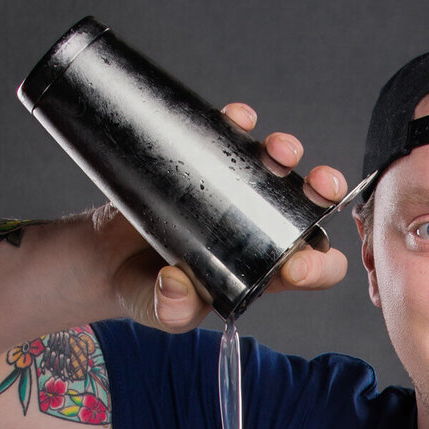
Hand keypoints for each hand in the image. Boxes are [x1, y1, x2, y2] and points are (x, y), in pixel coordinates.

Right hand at [102, 102, 349, 333]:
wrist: (106, 254)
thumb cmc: (145, 288)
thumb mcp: (157, 310)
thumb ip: (171, 309)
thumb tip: (176, 288)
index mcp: (262, 272)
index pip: (311, 268)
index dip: (317, 266)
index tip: (294, 266)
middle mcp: (260, 229)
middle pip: (306, 209)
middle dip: (322, 193)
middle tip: (317, 186)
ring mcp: (236, 192)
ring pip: (277, 167)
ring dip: (285, 152)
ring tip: (277, 149)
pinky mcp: (208, 161)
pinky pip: (232, 136)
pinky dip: (239, 123)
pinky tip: (238, 119)